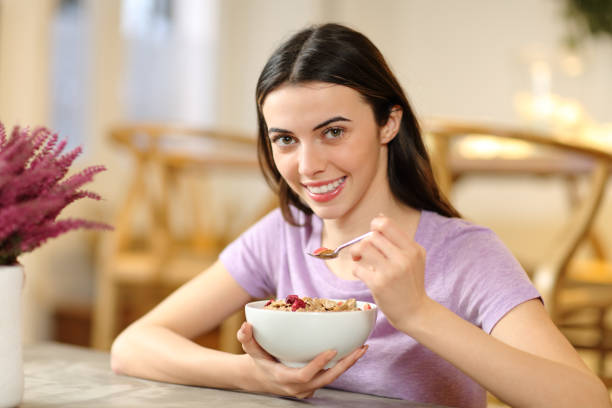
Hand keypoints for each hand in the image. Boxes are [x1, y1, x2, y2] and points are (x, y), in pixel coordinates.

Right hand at [236, 322, 366, 397]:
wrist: (260, 379)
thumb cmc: (257, 361)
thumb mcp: (250, 349)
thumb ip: (246, 338)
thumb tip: (245, 325)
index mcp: (284, 378)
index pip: (305, 375)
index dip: (319, 364)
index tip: (332, 349)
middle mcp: (298, 388)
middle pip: (326, 379)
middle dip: (345, 365)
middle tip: (360, 349)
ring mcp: (307, 389)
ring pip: (331, 378)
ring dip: (347, 364)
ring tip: (362, 348)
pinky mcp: (313, 386)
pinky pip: (330, 377)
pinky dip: (341, 365)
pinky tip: (352, 351)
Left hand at [350, 215, 428, 331]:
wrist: (415, 312)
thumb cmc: (410, 283)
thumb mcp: (413, 258)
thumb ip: (398, 239)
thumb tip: (379, 216)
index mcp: (412, 249)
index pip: (387, 224)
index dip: (375, 225)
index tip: (372, 233)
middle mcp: (403, 258)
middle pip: (372, 236)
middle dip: (364, 241)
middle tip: (363, 251)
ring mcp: (391, 271)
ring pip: (363, 248)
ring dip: (357, 252)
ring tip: (359, 259)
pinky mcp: (379, 284)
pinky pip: (357, 268)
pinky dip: (356, 269)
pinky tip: (363, 274)